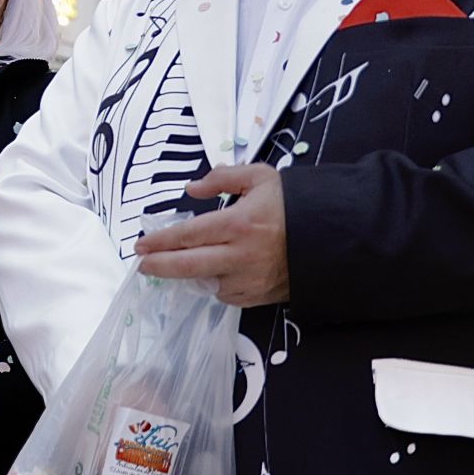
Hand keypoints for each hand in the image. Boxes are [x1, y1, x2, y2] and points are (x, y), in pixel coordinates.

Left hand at [135, 164, 289, 306]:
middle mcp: (241, 256)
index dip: (161, 241)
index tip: (140, 244)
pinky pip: (227, 295)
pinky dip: (216, 285)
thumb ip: (223, 178)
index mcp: (239, 224)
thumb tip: (192, 189)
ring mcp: (250, 280)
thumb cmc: (294, 204)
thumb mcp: (261, 177)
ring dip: (189, 276)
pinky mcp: (259, 297)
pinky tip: (212, 273)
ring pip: (206, 283)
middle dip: (160, 266)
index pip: (188, 235)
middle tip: (142, 264)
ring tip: (177, 265)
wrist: (333, 237)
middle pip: (189, 266)